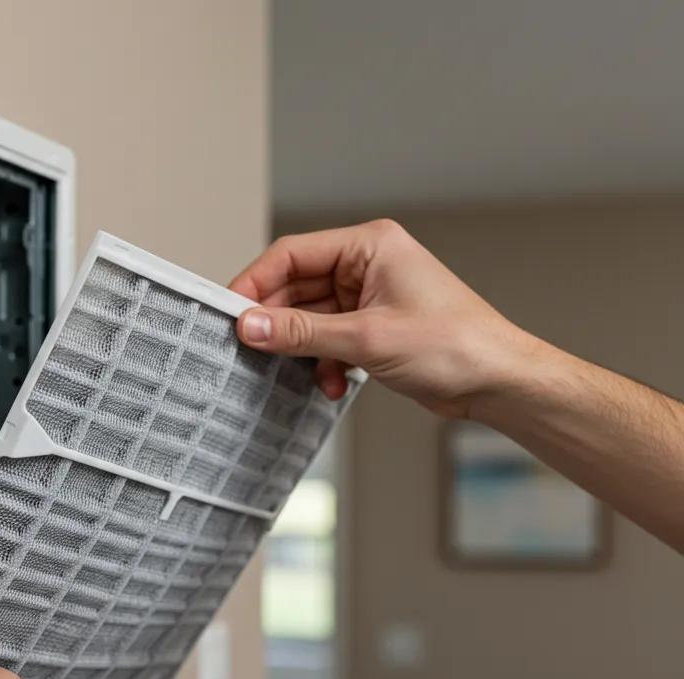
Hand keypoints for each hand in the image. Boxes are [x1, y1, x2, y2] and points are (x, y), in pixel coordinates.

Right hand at [230, 219, 544, 418]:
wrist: (496, 381)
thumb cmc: (454, 346)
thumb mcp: (366, 338)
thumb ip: (302, 333)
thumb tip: (250, 326)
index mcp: (370, 245)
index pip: (293, 254)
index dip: (256, 283)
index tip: (230, 313)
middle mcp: (368, 264)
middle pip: (297, 287)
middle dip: (278, 324)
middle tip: (251, 350)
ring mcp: (371, 297)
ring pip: (311, 318)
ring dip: (303, 350)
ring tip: (301, 373)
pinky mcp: (374, 327)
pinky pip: (329, 339)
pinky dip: (323, 363)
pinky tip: (331, 383)